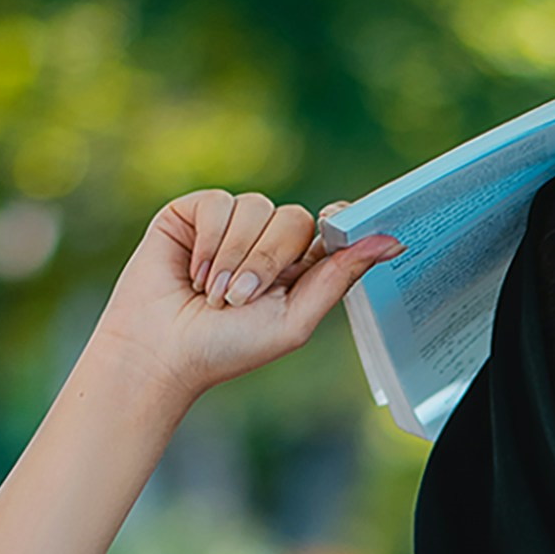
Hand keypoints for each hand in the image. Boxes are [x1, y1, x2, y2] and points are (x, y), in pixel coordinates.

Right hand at [88, 190, 402, 406]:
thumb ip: (339, 279)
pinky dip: (208, 241)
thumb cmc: (227, 349)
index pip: (330, 228)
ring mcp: (232, 223)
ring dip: (234, 257)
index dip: (339, 222)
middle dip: (268, 260)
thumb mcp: (294, 321)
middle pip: (294, 218)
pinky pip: (218, 202)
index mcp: (298, 267)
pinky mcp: (195, 212)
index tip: (339, 222)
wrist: (162, 351)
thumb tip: (392, 242)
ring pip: (256, 207)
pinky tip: (193, 272)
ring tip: (212, 293)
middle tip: (238, 299)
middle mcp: (267, 240)